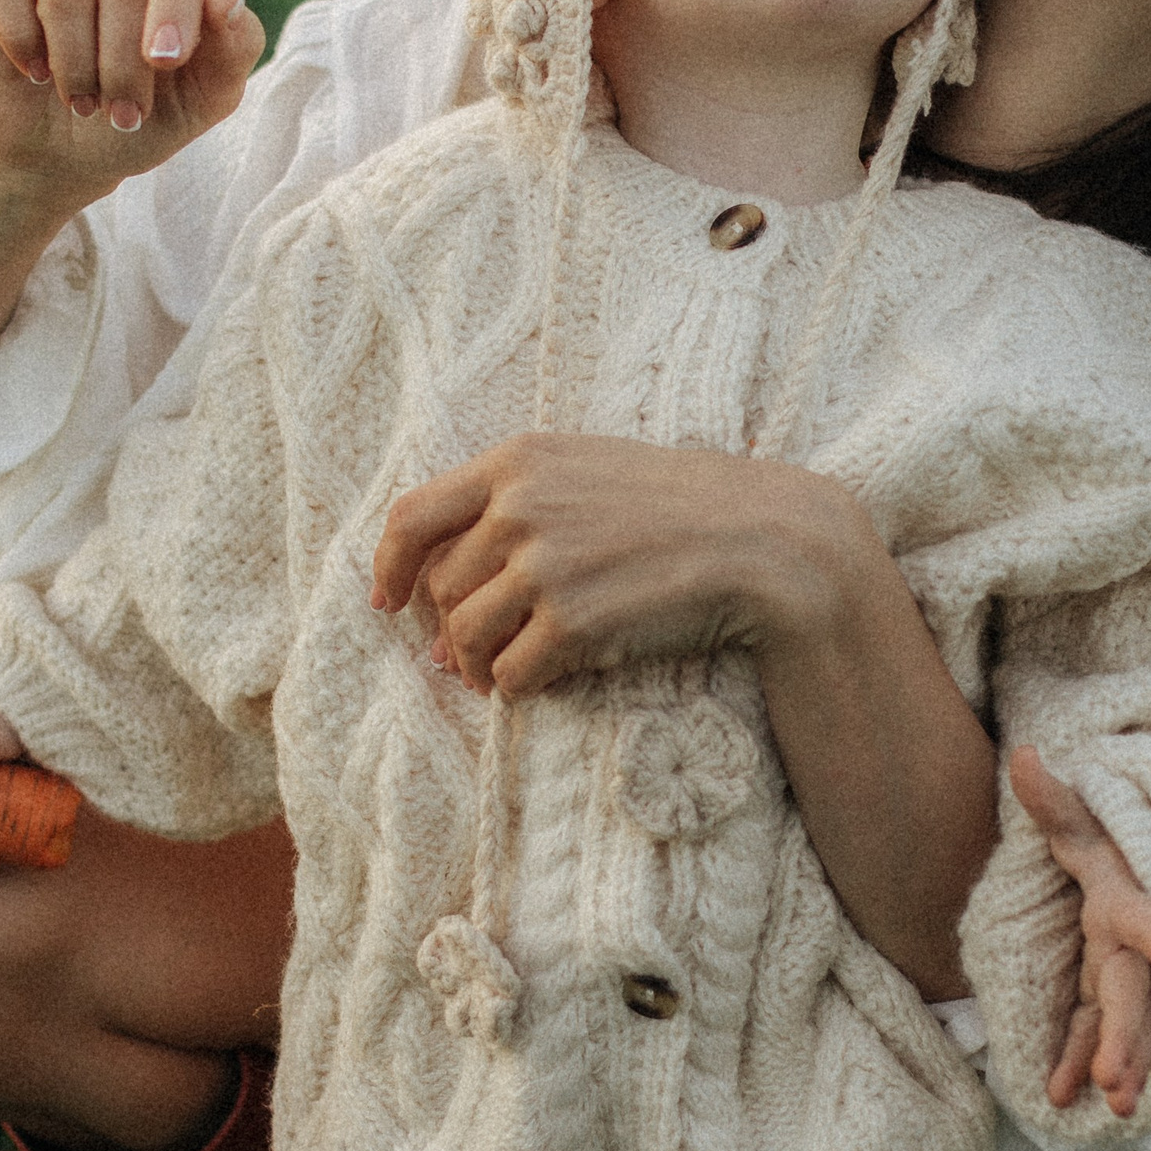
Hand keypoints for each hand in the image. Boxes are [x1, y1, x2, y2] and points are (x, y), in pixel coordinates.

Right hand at [0, 0, 268, 212]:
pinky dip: (21, 40)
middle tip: (123, 112)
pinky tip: (34, 69)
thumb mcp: (202, 101)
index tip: (163, 62)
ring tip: (82, 101)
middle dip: (124, 59)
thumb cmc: (141, 114)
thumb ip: (234, 51)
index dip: (177, 3)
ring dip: (75, 64)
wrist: (61, 151)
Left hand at [371, 435, 852, 696]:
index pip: (412, 515)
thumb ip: (519, 506)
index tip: (387, 601)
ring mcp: (545, 565)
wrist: (762, 542)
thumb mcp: (591, 472)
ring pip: (465, 638)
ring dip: (479, 667)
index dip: (390, 566)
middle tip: (471, 658)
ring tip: (504, 674)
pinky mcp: (573, 622)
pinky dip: (518, 690)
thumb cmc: (682, 508)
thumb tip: (445, 588)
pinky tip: (546, 683)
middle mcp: (520, 507)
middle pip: (441, 588)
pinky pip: (512, 676)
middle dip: (450, 629)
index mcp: (518, 460)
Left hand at [1007, 746, 1150, 1118]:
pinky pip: (1101, 1029)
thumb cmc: (1103, 836)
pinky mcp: (1113, 990)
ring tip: (1110, 1109)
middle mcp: (1132, 941)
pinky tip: (1065, 1096)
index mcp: (1124, 899)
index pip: (1147, 919)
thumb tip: (1024, 756)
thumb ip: (1051, 798)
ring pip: (1124, 1023)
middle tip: (1118, 1087)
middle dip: (1128, 1038)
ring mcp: (1126, 970)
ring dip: (1118, 1064)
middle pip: (1132, 993)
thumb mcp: (1078, 818)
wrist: (1134, 856)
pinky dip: (1089, 1060)